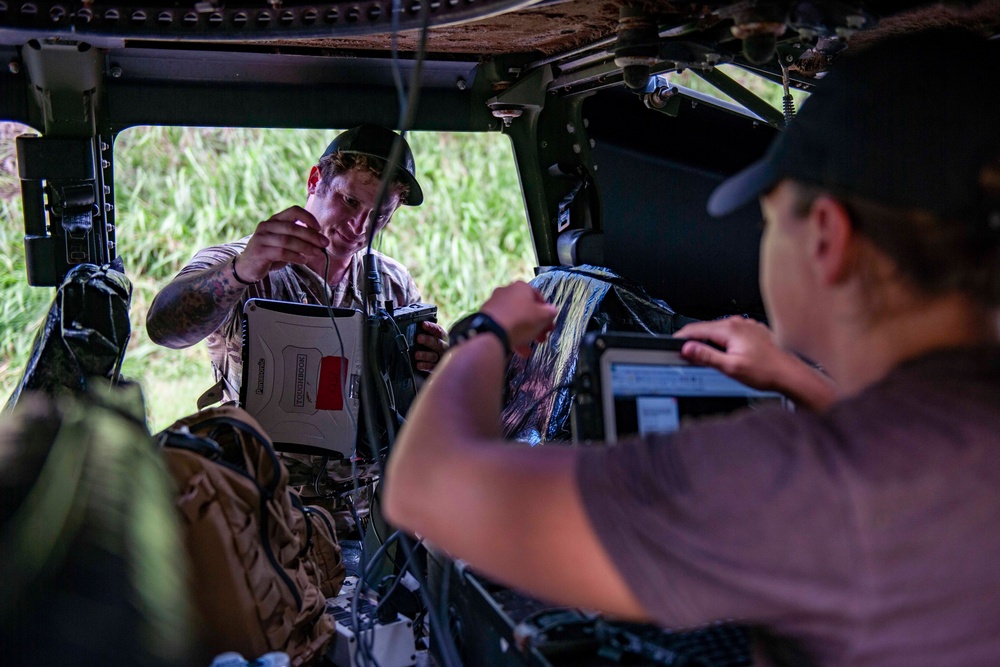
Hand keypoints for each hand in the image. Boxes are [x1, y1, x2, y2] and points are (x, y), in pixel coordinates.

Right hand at [233, 205, 328, 282]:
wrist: (247, 267)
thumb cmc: (270, 254)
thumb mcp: (284, 243)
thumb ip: (298, 239)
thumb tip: (320, 241)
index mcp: (274, 220)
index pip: (293, 211)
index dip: (308, 218)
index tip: (319, 228)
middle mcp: (266, 226)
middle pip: (293, 227)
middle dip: (311, 236)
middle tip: (324, 243)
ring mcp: (261, 238)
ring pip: (288, 240)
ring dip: (306, 247)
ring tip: (318, 253)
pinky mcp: (259, 251)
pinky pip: (281, 252)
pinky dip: (295, 256)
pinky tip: (303, 260)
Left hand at [414, 321, 447, 371]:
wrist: (445, 360)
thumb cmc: (434, 344)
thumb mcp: (433, 337)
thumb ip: (426, 333)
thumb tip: (413, 327)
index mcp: (443, 337)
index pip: (438, 330)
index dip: (431, 327)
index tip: (423, 324)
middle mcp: (443, 347)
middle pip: (437, 343)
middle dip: (427, 340)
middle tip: (419, 338)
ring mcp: (441, 357)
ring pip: (433, 356)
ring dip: (425, 355)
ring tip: (416, 354)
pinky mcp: (437, 366)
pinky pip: (432, 366)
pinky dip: (425, 365)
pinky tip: (418, 364)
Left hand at [480, 281, 557, 356]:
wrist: (492, 331)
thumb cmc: (522, 320)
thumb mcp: (543, 317)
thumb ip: (550, 313)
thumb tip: (552, 310)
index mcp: (521, 287)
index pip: (538, 297)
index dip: (546, 312)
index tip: (549, 325)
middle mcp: (506, 291)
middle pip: (526, 310)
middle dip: (535, 326)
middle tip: (541, 338)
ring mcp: (494, 304)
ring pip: (514, 319)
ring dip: (524, 334)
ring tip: (528, 350)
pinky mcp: (486, 316)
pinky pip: (503, 325)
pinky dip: (511, 336)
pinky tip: (517, 350)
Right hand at [674, 316, 836, 410]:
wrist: (789, 374)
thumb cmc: (766, 371)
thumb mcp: (730, 367)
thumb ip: (706, 356)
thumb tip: (688, 348)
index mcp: (730, 329)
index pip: (695, 329)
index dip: (680, 338)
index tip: (672, 345)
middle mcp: (738, 323)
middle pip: (706, 329)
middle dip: (694, 341)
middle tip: (685, 355)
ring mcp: (746, 326)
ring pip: (718, 331)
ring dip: (708, 342)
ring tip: (705, 357)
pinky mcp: (752, 331)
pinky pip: (730, 333)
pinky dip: (722, 342)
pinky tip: (725, 354)